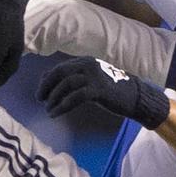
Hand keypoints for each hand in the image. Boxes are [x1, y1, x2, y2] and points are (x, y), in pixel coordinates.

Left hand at [37, 56, 170, 127]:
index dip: (46, 81)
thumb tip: (47, 81)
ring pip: (66, 84)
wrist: (136, 98)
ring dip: (53, 98)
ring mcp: (94, 76)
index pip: (60, 68)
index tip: (40, 94)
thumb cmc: (111, 91)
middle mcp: (88, 64)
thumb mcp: (90, 82)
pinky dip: (62, 106)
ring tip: (48, 109)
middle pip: (60, 73)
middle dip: (46, 87)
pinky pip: (74, 97)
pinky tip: (54, 114)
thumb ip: (72, 80)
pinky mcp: (99, 89)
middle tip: (39, 99)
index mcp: (85, 61)